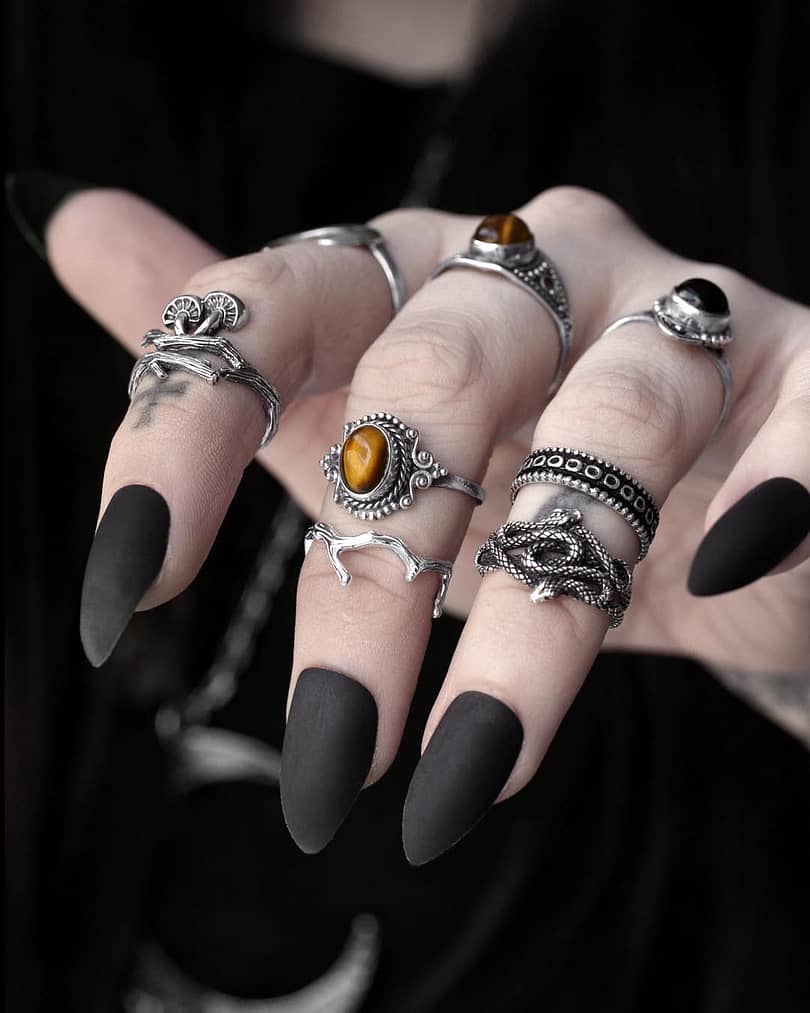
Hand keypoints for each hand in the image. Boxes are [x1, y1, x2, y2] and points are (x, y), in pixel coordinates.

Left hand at [35, 180, 809, 862]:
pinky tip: (726, 570)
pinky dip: (774, 487)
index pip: (269, 311)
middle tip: (329, 754)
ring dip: (533, 616)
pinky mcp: (803, 377)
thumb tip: (65, 222)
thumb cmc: (508, 476)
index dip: (184, 436)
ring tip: (468, 772)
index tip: (128, 593)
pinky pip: (803, 415)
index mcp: (413, 270)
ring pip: (604, 430)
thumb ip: (229, 359)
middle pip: (431, 389)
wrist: (699, 506)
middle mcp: (543, 266)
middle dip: (372, 581)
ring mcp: (683, 315)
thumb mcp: (352, 428)